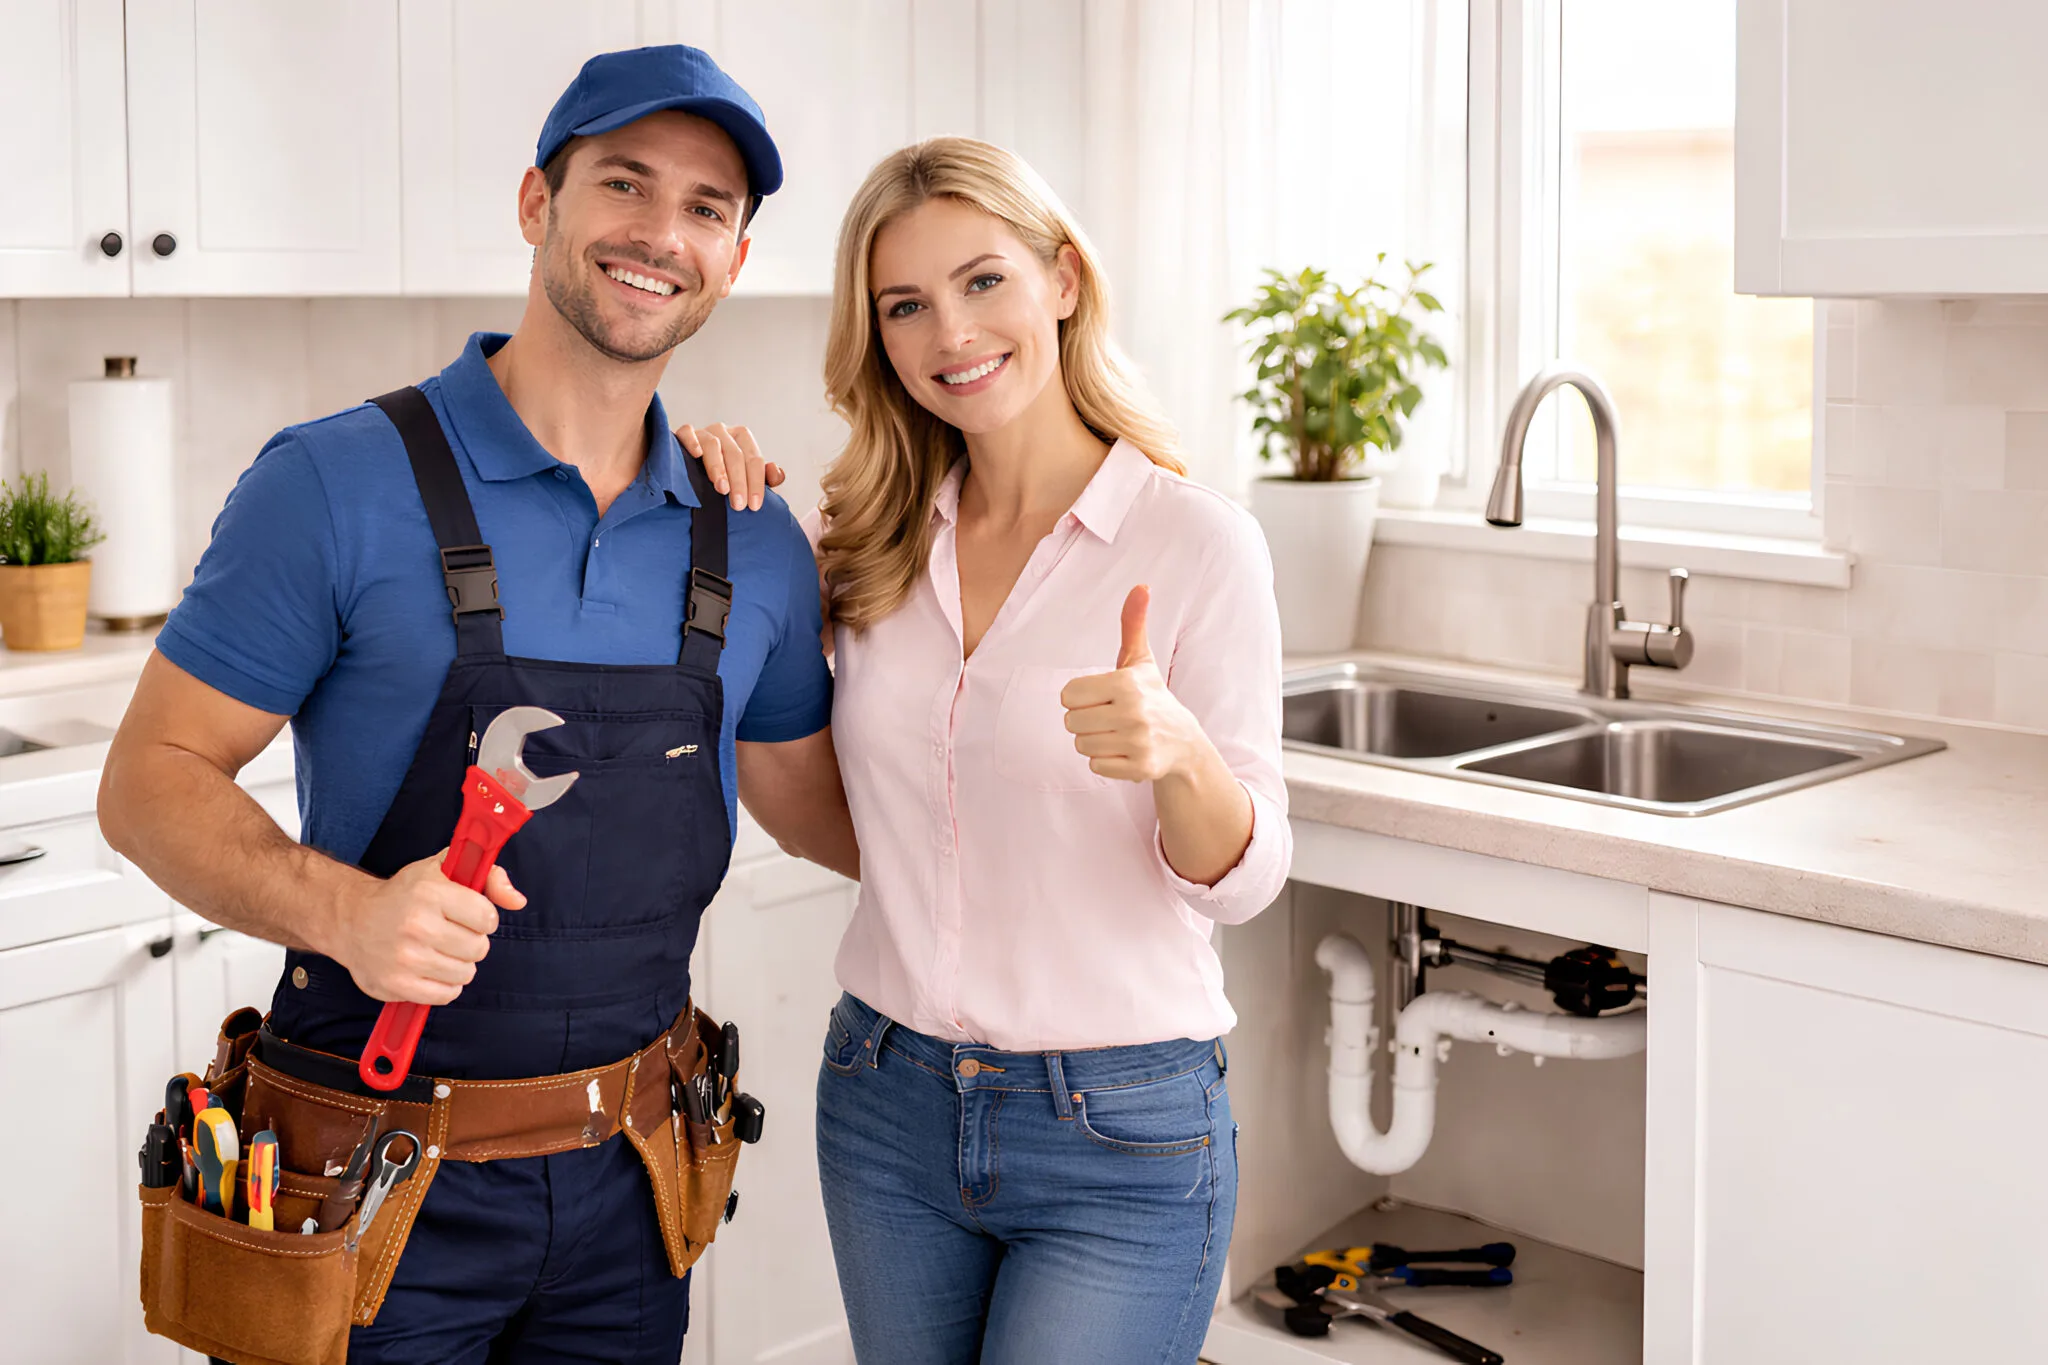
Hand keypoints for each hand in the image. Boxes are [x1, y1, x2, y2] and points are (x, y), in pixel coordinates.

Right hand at [329, 851, 526, 1004]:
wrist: (352, 919)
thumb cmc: (405, 894)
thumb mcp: (445, 869)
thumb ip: (489, 877)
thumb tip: (518, 900)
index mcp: (430, 892)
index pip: (487, 917)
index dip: (483, 918)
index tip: (469, 916)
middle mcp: (417, 925)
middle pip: (479, 948)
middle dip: (471, 942)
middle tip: (450, 934)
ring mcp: (405, 957)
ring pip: (465, 973)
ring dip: (459, 964)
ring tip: (439, 951)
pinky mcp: (396, 984)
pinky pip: (446, 994)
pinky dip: (444, 985)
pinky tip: (430, 969)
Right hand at [675, 422, 784, 510]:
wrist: (691, 469)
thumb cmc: (725, 474)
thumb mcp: (747, 477)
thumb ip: (765, 477)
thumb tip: (777, 473)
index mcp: (742, 438)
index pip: (755, 459)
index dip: (756, 483)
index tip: (754, 506)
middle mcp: (724, 432)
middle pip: (735, 454)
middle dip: (739, 481)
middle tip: (738, 504)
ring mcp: (704, 432)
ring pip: (713, 445)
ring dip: (718, 468)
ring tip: (722, 489)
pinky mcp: (684, 434)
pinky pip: (687, 433)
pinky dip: (692, 442)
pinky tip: (696, 455)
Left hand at [1060, 586, 1209, 783]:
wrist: (1183, 741)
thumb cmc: (1151, 695)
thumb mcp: (1140, 660)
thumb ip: (1133, 624)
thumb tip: (1141, 586)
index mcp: (1127, 683)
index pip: (1068, 695)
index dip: (1080, 697)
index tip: (1102, 697)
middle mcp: (1134, 712)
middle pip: (1071, 722)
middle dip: (1085, 721)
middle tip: (1109, 717)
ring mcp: (1139, 742)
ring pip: (1081, 746)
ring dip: (1094, 742)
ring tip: (1117, 734)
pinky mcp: (1141, 768)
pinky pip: (1095, 767)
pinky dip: (1105, 762)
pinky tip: (1125, 751)